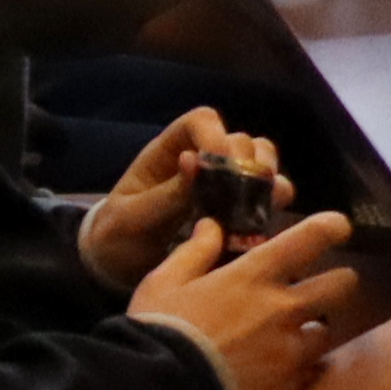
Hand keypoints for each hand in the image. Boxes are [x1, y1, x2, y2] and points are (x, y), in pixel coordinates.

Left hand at [79, 107, 271, 287]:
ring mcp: (222, 185)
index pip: (201, 121)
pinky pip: (269, 197)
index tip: (218, 167)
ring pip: (262, 163)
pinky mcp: (237, 211)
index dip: (214, 136)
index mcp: (169, 152)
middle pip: (241, 140)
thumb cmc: (117, 237)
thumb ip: (164, 194)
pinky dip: (272, 205)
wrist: (119, 269)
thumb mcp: (132, 218)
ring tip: (260, 205)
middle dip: (248, 162)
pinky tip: (260, 224)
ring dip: (267, 180)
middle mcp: (202, 161)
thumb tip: (193, 160)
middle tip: (245, 192)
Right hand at [131, 208, 365, 389]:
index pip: (312, 237)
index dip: (332, 226)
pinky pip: (308, 372)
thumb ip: (194, 251)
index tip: (337, 228)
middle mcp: (283, 310)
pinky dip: (296, 369)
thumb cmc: (159, 333)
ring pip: (327, 332)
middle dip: (336, 282)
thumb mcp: (164, 284)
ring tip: (288, 339)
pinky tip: (273, 373)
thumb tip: (212, 225)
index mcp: (254, 277)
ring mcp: (291, 352)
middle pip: (342, 285)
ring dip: (312, 330)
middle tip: (317, 289)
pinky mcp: (291, 389)